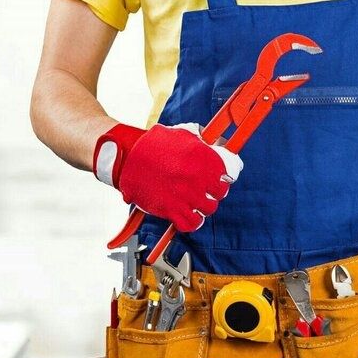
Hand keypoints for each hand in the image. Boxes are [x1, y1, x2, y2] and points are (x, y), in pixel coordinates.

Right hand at [93, 123, 242, 231]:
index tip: (221, 178)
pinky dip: (192, 221)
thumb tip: (220, 146)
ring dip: (204, 206)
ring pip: (209, 209)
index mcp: (202, 157)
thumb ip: (203, 141)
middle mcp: (197, 178)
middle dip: (214, 191)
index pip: (229, 173)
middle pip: (220, 193)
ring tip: (195, 201)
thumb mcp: (183, 134)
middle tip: (205, 189)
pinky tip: (188, 214)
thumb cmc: (153, 144)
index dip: (225, 176)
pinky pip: (191, 223)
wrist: (128, 157)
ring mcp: (185, 195)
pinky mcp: (171, 209)